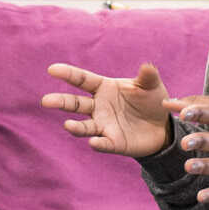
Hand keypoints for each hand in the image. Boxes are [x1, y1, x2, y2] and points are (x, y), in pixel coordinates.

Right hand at [42, 62, 170, 158]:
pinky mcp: (113, 142)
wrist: (162, 126)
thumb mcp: (152, 86)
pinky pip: (103, 143)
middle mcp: (98, 107)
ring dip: (75, 126)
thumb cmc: (151, 101)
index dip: (68, 74)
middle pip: (75, 104)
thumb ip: (148, 76)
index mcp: (104, 88)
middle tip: (46, 101)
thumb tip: (147, 66)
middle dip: (60, 102)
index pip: (82, 80)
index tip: (52, 69)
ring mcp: (104, 125)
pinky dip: (98, 143)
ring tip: (67, 125)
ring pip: (84, 126)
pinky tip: (93, 142)